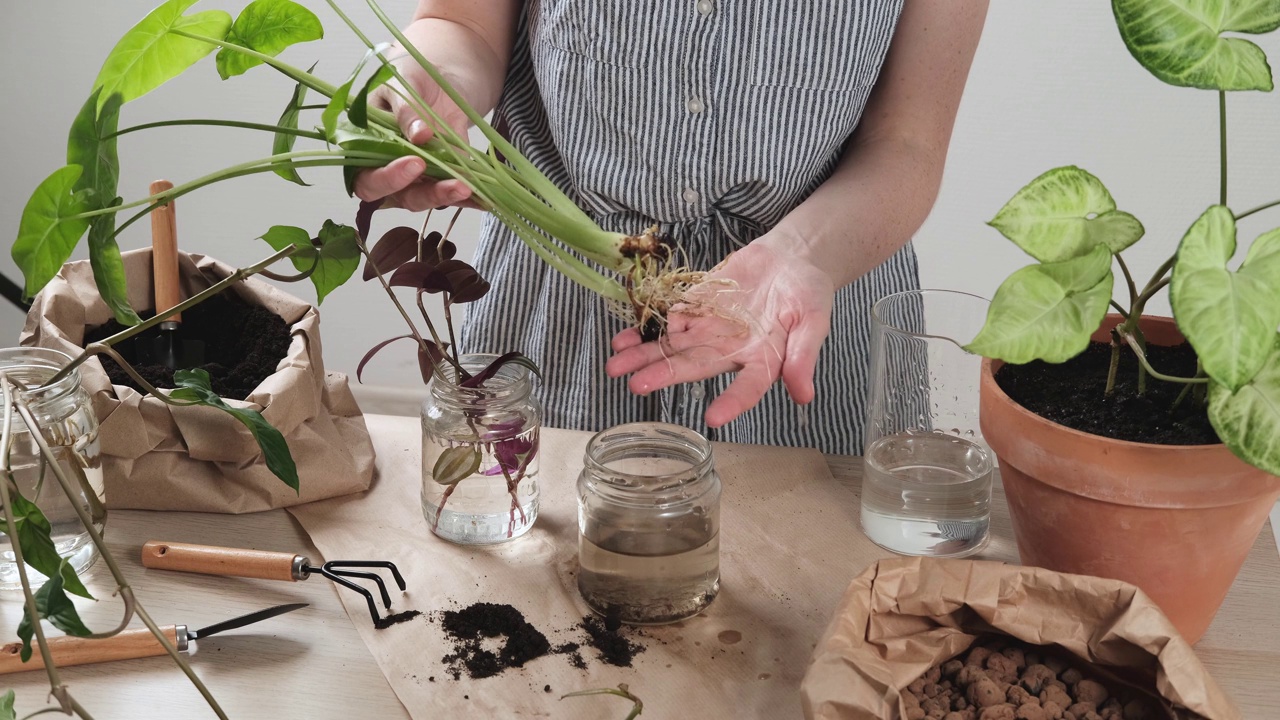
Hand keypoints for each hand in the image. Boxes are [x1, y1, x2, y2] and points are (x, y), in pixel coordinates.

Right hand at [353, 69, 476, 210]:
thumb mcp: (404, 82)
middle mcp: (389, 168)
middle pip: (400, 196)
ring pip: (427, 198)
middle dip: (425, 193)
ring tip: (468, 187)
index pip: (368, 178)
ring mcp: (418, 176)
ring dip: (447, 196)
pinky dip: (469, 198)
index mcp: (366, 147)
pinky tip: (484, 199)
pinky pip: (454, 192)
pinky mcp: (444, 176)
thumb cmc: (411, 76)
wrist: (441, 78)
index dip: (388, 178)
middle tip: (450, 182)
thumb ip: (406, 109)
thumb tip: (418, 135)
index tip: (414, 163)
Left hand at [605, 239, 835, 427]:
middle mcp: (729, 351)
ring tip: (615, 365)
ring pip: (673, 347)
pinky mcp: (697, 306)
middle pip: (695, 367)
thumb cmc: (807, 293)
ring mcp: (709, 329)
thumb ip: (804, 355)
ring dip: (644, 356)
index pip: (747, 387)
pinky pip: (667, 320)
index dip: (733, 402)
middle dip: (664, 375)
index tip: (713, 417)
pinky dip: (645, 328)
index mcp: (762, 361)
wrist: (790, 259)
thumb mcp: (813, 320)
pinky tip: (622, 338)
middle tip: (637, 386)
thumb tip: (804, 396)